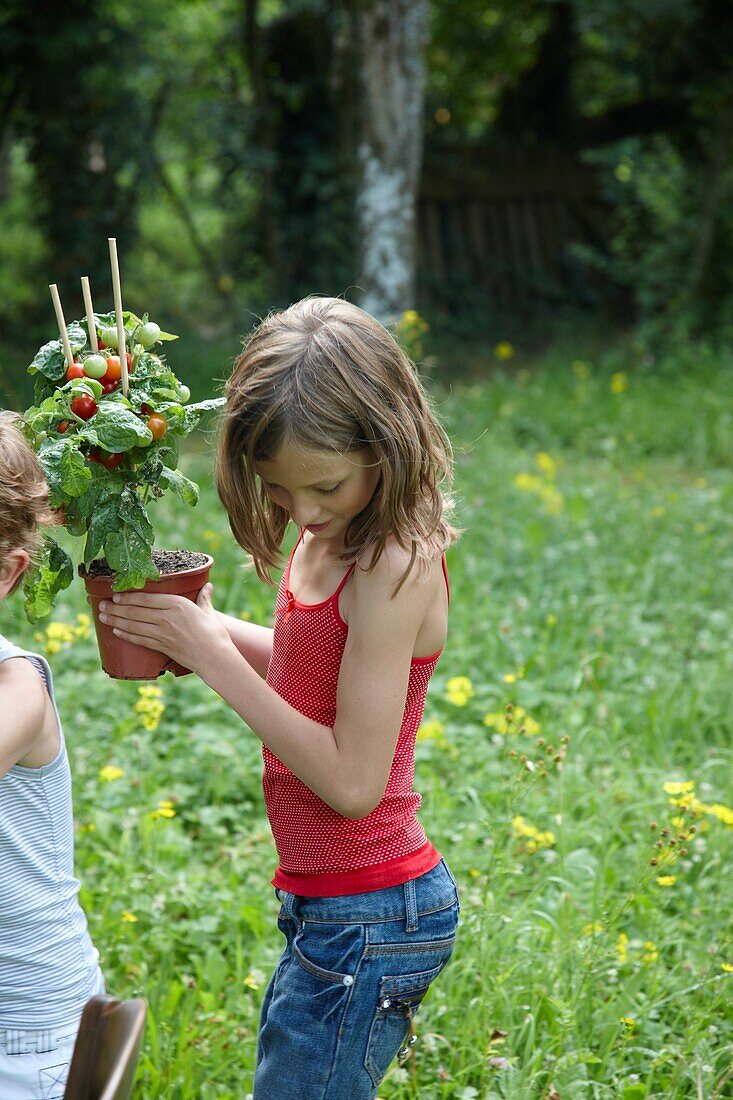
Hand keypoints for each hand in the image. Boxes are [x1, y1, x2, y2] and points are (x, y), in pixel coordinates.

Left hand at [98, 583, 233, 676]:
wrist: (215, 657)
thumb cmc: (214, 633)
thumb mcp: (208, 612)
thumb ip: (204, 597)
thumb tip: (207, 585)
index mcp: (177, 604)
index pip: (145, 599)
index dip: (128, 597)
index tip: (116, 595)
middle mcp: (166, 618)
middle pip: (135, 611)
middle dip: (115, 608)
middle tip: (101, 605)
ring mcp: (162, 633)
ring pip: (133, 625)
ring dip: (115, 620)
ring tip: (103, 617)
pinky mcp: (162, 647)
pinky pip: (139, 639)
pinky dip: (126, 635)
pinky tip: (116, 631)